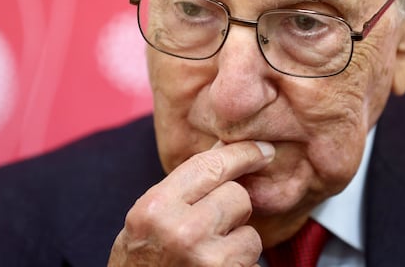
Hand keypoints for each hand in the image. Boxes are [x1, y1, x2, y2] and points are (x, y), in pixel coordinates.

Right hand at [108, 140, 274, 265]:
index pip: (209, 165)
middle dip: (232, 211)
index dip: (242, 154)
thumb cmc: (141, 263)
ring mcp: (207, 260)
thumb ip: (183, 189)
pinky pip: (252, 262)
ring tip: (208, 258)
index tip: (263, 150)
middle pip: (238, 196)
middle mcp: (181, 232)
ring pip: (251, 234)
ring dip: (238, 245)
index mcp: (156, 209)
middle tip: (211, 230)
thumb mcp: (147, 220)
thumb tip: (226, 150)